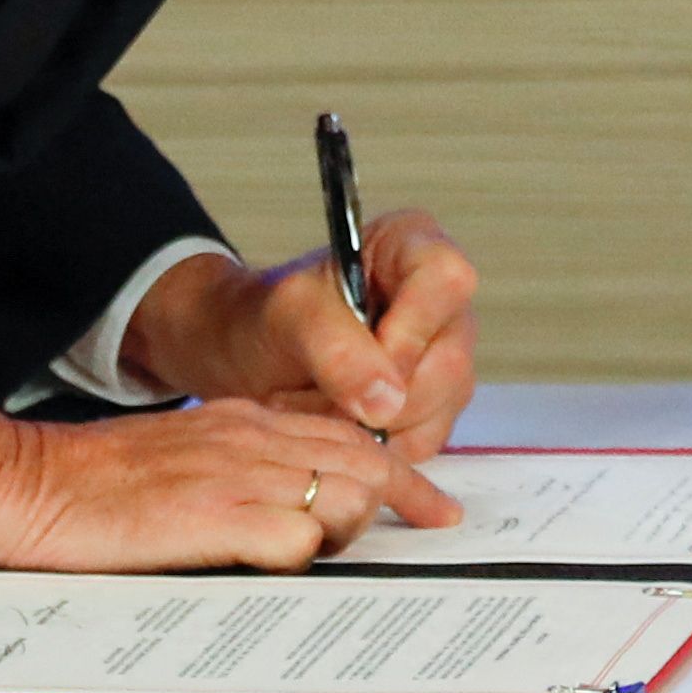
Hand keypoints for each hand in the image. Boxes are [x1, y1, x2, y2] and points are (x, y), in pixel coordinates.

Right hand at [0, 396, 454, 571]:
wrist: (28, 481)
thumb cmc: (94, 479)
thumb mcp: (184, 454)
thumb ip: (240, 467)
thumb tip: (289, 504)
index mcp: (244, 419)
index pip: (349, 433)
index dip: (401, 470)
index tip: (433, 499)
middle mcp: (252, 438)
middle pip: (366, 459)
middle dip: (404, 497)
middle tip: (431, 525)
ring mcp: (237, 475)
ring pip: (344, 495)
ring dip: (348, 530)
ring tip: (320, 554)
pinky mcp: (214, 516)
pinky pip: (295, 538)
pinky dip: (303, 557)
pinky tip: (279, 567)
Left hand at [122, 212, 482, 459]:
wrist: (244, 357)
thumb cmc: (265, 317)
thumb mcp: (288, 317)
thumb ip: (335, 348)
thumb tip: (387, 402)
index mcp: (412, 246)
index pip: (446, 279)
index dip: (409, 328)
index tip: (361, 356)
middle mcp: (443, 303)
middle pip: (448, 360)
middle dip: (374, 393)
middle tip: (308, 391)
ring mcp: (446, 358)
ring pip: (438, 408)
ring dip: (366, 425)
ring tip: (311, 405)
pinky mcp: (437, 408)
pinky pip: (424, 442)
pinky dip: (371, 447)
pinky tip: (334, 425)